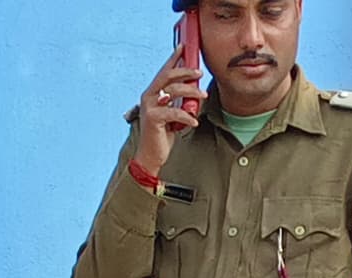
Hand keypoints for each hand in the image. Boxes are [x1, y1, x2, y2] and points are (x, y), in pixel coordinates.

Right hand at [129, 19, 202, 177]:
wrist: (151, 155)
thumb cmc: (162, 134)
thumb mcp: (172, 114)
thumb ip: (178, 101)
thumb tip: (193, 90)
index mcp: (152, 93)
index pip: (164, 71)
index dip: (173, 58)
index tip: (183, 47)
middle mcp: (148, 96)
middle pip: (168, 76)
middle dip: (186, 72)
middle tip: (200, 73)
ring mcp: (149, 107)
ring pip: (173, 91)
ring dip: (191, 92)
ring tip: (203, 97)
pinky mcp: (153, 118)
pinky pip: (174, 112)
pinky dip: (187, 116)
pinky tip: (194, 121)